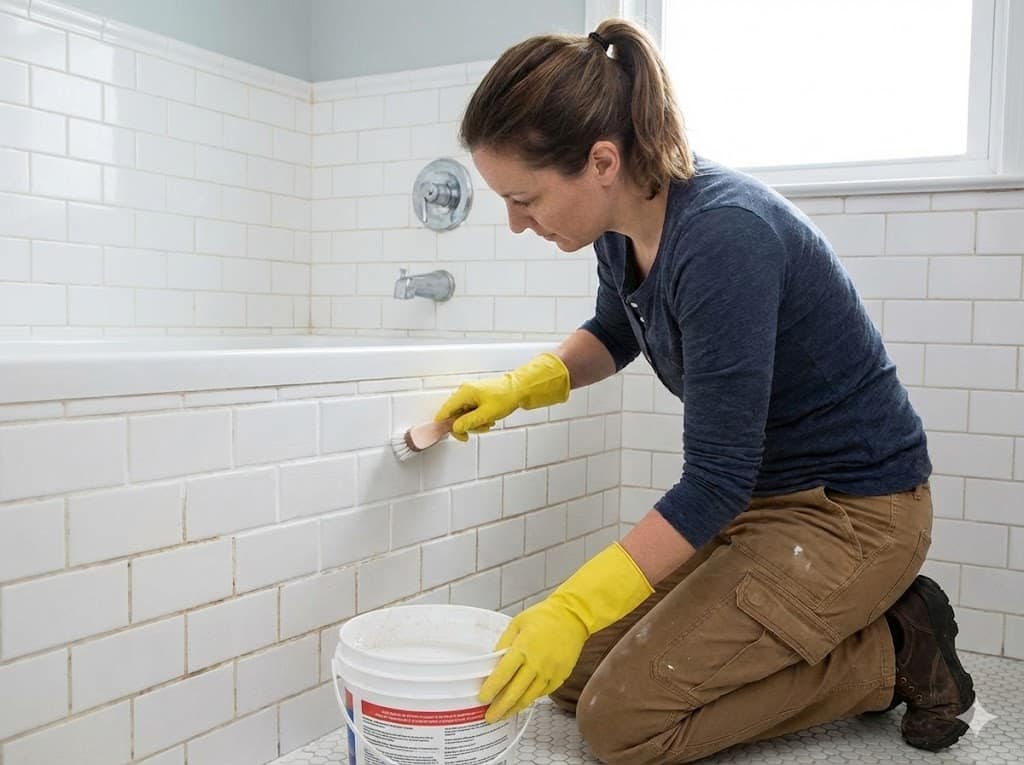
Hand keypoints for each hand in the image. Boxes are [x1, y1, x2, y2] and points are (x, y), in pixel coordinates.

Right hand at [434, 352, 569, 440]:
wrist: (519, 389)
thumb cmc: (505, 397)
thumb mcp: (486, 414)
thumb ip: (468, 422)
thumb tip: (455, 428)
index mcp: (464, 393)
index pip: (445, 410)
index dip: (445, 424)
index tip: (449, 435)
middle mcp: (465, 392)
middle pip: (454, 414)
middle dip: (465, 426)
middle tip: (472, 434)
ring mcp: (471, 394)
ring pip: (463, 415)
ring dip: (474, 424)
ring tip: (487, 424)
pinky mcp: (477, 397)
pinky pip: (471, 412)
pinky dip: (478, 419)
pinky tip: (489, 420)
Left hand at [480, 599, 587, 721]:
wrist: (572, 617)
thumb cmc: (543, 617)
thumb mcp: (517, 623)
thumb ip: (504, 643)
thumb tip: (492, 660)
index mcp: (523, 648)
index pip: (503, 674)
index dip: (491, 688)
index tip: (482, 698)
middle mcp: (537, 664)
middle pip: (515, 692)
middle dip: (500, 708)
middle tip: (488, 717)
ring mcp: (550, 673)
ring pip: (528, 697)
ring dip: (514, 708)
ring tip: (502, 715)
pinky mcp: (560, 677)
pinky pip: (541, 693)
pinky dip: (529, 699)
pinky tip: (520, 703)